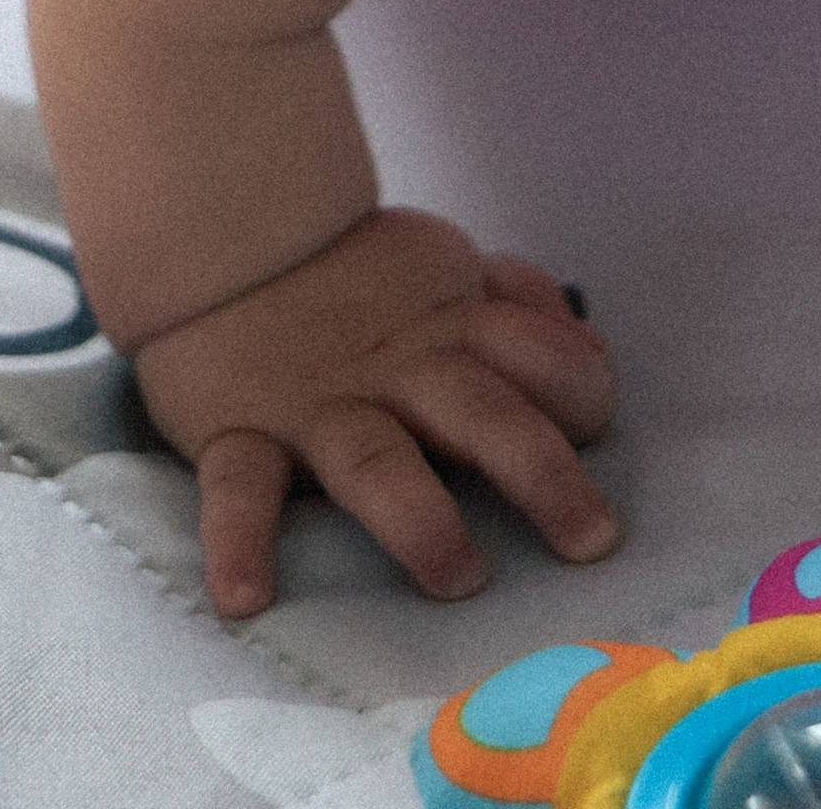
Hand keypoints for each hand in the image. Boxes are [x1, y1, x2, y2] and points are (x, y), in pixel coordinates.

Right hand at [133, 204, 620, 617]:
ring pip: (376, 462)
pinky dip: (238, 542)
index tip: (595, 432)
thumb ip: (520, 303)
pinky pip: (237, 489)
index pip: (540, 354)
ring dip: (421, 522)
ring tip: (459, 577)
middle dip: (541, 473)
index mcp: (452, 327)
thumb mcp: (449, 264)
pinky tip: (246, 598)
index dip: (578, 388)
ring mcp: (318, 404)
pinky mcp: (239, 429)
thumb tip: (588, 349)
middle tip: (590, 541)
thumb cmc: (354, 270)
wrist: (225, 221)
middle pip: (481, 412)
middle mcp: (397, 369)